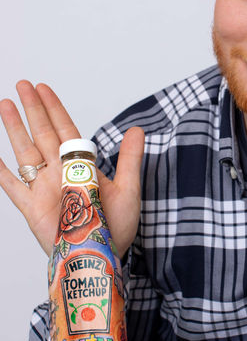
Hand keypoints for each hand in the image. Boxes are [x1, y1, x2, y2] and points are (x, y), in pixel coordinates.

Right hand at [0, 81, 143, 256]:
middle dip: (33, 108)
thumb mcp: (128, 188)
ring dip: (14, 128)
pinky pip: (12, 185)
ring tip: (4, 105)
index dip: (54, 108)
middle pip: (42, 133)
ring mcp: (43, 188)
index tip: (43, 88)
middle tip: (22, 84)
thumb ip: (129, 158)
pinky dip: (0, 171)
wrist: (101, 257)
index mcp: (81, 165)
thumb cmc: (116, 227)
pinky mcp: (31, 208)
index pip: (65, 129)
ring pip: (25, 150)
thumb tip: (138, 129)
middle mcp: (59, 172)